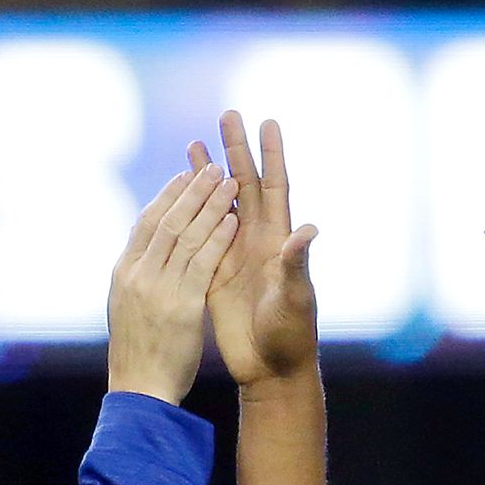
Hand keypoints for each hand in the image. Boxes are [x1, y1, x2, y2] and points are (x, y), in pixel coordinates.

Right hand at [106, 164, 239, 404]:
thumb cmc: (138, 355)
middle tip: (211, 163)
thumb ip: (141, 278)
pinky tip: (232, 220)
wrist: (141, 394)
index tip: (186, 173)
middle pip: (168, 219)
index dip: (168, 196)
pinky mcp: (181, 305)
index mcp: (124, 273)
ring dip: (208, 204)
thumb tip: (143, 256)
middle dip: (191, 189)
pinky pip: (201, 263)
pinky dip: (217, 239)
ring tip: (228, 178)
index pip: (148, 222)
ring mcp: (157, 288)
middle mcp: (137, 274)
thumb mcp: (131, 310)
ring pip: (185, 234)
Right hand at [189, 113, 318, 386]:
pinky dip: (190, 213)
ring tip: (194, 144)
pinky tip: (177, 194)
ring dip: (208, 176)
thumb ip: (297, 264)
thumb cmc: (292, 335)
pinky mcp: (214, 274)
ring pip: (219, 206)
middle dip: (235, 150)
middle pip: (245, 185)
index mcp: (278, 240)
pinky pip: (199, 236)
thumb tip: (307, 230)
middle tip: (227, 114)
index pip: (276, 187)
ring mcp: (234, 256)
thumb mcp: (296, 299)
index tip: (268, 121)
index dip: (272, 155)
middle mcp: (257, 241)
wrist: (271, 369)